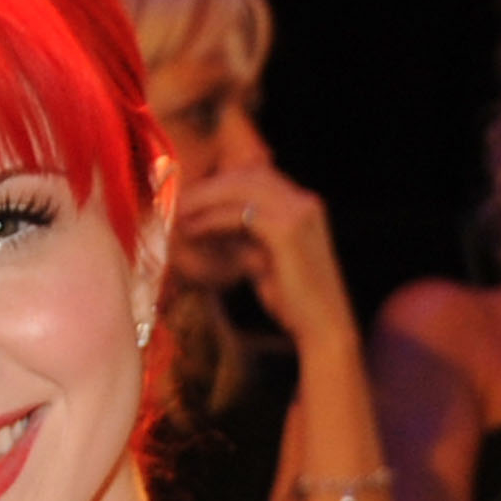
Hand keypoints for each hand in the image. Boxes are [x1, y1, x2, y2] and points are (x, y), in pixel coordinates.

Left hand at [178, 166, 354, 351]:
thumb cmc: (292, 300)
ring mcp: (300, 213)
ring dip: (206, 198)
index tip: (192, 197)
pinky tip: (192, 230)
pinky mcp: (288, 232)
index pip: (258, 177)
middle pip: (249, 175)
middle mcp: (305, 202)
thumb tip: (214, 227)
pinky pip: (242, 214)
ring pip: (244, 188)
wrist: (321, 325)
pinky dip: (212, 219)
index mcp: (303, 206)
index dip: (222, 183)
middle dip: (210, 186)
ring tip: (178, 212)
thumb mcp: (264, 260)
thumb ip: (245, 239)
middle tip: (178, 200)